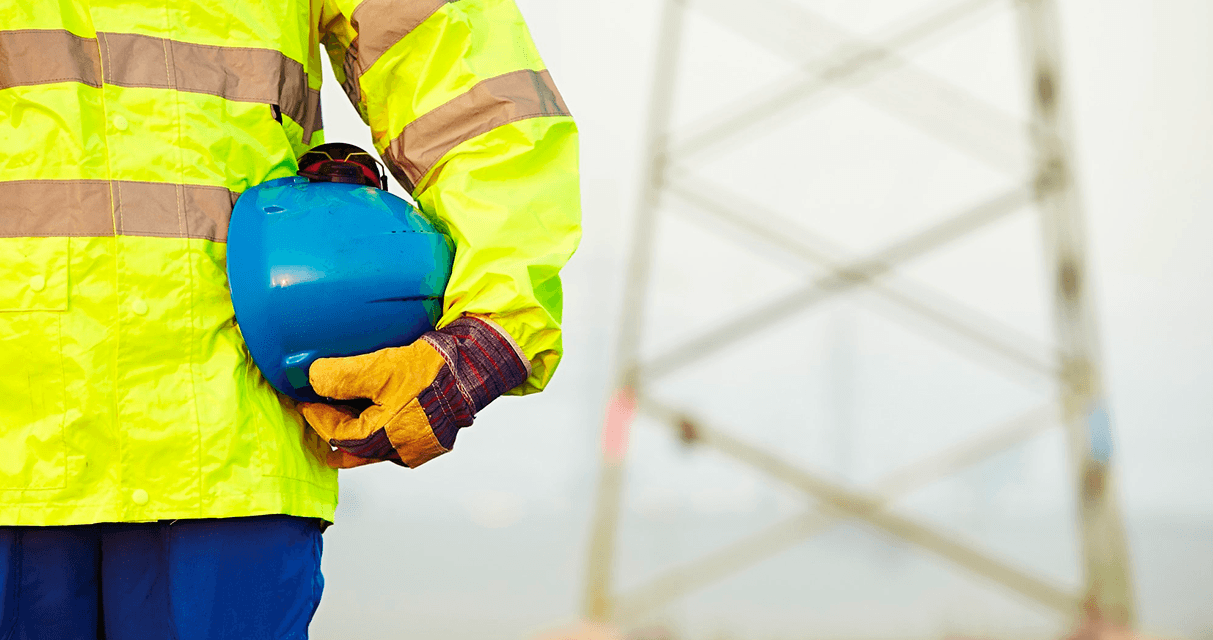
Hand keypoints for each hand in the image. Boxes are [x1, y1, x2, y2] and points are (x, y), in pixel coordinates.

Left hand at [299, 316, 529, 467]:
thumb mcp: (379, 367)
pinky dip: (383, 438)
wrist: (474, 368)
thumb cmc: (430, 370)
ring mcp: (420, 449)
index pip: (337, 434)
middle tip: (318, 422)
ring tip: (342, 433)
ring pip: (378, 452)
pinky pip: (399, 446)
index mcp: (383, 437)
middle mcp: (401, 451)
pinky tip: (381, 425)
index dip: (317, 418)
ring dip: (358, 440)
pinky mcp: (435, 442)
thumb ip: (341, 376)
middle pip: (356, 450)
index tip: (305, 402)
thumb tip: (312, 379)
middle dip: (335, 436)